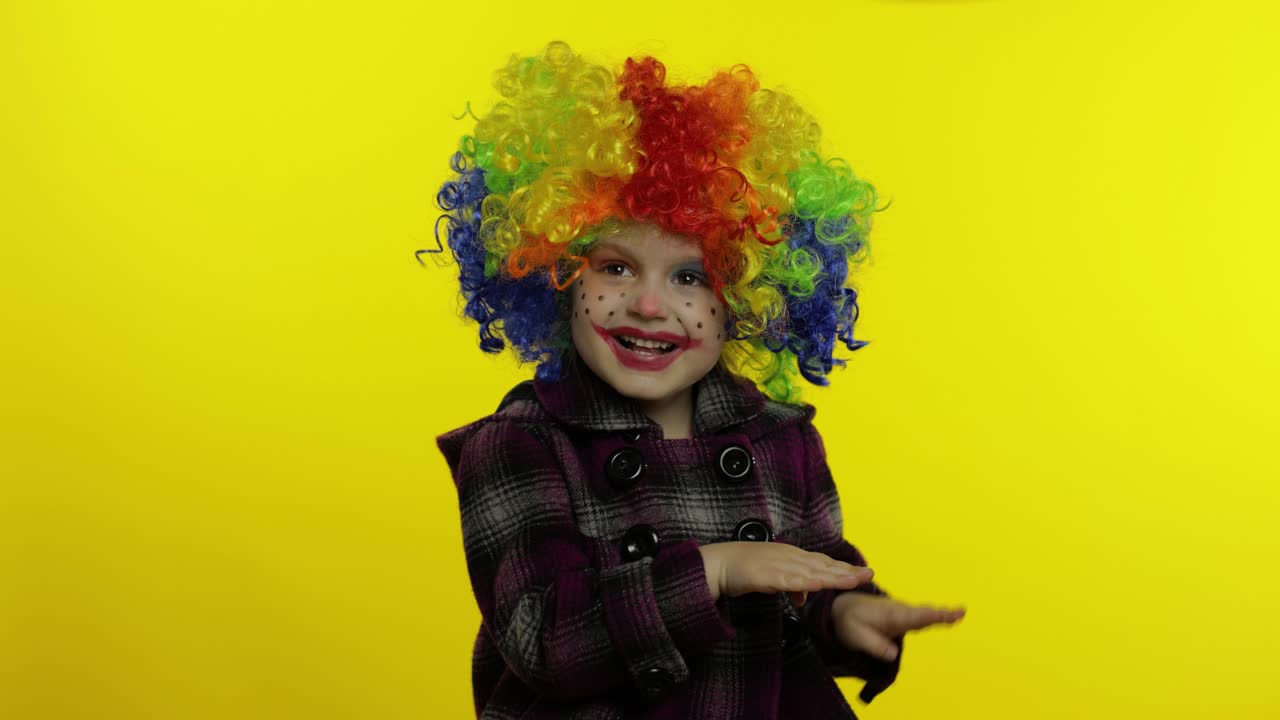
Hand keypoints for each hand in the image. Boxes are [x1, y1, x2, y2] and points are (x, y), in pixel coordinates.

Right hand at [699, 542, 873, 605]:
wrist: (718, 563)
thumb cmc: (743, 569)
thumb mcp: (772, 577)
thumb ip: (791, 586)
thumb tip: (804, 599)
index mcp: (790, 556)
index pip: (822, 562)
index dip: (842, 568)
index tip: (863, 573)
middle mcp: (788, 557)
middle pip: (822, 565)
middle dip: (845, 571)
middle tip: (869, 575)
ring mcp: (778, 565)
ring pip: (810, 572)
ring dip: (832, 576)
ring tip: (852, 581)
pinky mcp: (765, 575)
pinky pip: (788, 580)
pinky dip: (804, 583)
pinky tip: (818, 586)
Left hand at [832, 591, 965, 661]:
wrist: (846, 607)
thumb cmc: (851, 622)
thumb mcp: (855, 636)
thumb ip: (873, 644)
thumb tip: (893, 654)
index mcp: (888, 616)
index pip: (908, 617)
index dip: (925, 616)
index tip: (941, 615)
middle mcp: (899, 611)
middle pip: (922, 614)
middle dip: (939, 614)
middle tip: (960, 612)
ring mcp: (904, 613)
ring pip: (925, 614)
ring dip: (942, 614)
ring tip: (960, 613)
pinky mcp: (906, 617)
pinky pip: (924, 616)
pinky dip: (937, 616)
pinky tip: (952, 617)